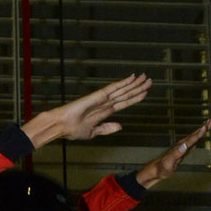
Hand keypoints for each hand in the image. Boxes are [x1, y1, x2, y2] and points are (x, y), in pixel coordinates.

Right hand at [23, 73, 152, 148]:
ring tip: (146, 77)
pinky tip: (132, 78)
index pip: (124, 103)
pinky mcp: (98, 96)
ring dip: (134, 84)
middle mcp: (105, 103)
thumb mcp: (93, 133)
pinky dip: (123, 83)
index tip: (145, 93)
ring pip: (122, 90)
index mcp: (105, 112)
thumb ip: (106, 129)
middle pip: (125, 94)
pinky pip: (113, 88)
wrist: (61, 127)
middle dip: (138, 88)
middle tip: (150, 80)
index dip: (135, 98)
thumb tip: (120, 126)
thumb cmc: (72, 130)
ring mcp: (102, 98)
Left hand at [135, 113, 210, 188]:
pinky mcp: (184, 149)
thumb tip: (185, 146)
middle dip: (207, 124)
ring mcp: (184, 146)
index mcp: (181, 146)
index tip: (206, 126)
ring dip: (205, 127)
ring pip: (196, 135)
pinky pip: (194, 140)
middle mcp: (183, 144)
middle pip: (197, 132)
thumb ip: (177, 154)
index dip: (200, 132)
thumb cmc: (162, 167)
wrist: (156, 169)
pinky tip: (201, 133)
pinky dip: (199, 136)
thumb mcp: (169, 162)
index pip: (193, 138)